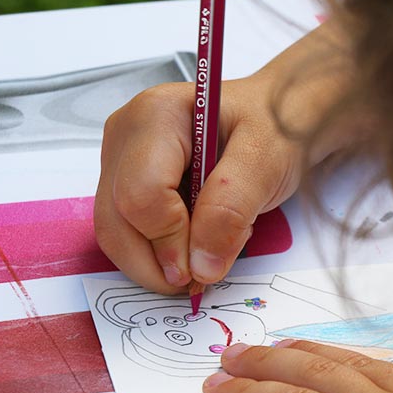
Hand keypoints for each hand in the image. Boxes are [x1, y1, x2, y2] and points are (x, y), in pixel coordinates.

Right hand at [95, 21, 355, 293]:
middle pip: (115, 220)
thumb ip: (231, 210)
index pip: (140, 195)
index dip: (170, 242)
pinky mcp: (125, 186)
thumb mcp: (265, 162)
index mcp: (156, 116)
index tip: (204, 266)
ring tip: (208, 252)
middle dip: (158, 263)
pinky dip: (160, 255)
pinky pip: (128, 235)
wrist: (278, 122)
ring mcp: (120, 163)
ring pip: (116, 234)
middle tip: (204, 276)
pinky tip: (196, 243)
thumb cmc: (273, 128)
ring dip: (158, 264)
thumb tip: (200, 266)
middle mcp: (125, 137)